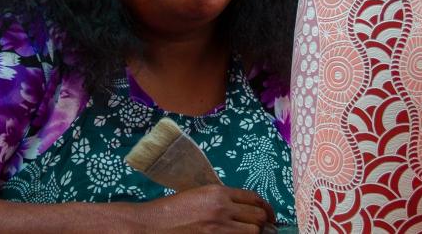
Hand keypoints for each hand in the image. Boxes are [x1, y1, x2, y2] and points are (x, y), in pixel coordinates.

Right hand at [136, 184, 276, 233]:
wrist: (151, 225)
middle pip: (258, 216)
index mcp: (219, 191)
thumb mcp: (199, 194)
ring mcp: (219, 226)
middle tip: (266, 228)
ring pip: (253, 231)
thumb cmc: (172, 210)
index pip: (254, 198)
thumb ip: (221, 199)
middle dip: (264, 223)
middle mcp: (222, 207)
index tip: (269, 215)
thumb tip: (242, 209)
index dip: (266, 208)